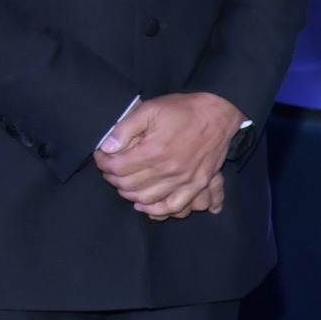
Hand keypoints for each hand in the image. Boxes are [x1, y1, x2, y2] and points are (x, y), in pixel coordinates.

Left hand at [93, 91, 238, 220]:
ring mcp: (184, 180)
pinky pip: (175, 206)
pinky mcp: (197, 184)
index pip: (117, 167)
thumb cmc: (183, 110)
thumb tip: (107, 147)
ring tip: (124, 186)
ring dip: (130, 195)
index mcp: (153, 150)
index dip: (104, 163)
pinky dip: (157, 210)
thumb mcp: (150, 109)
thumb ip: (125, 128)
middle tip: (111, 171)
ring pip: (147, 199)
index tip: (102, 157)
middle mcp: (168, 169)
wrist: (218, 114)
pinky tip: (145, 205)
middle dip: (114, 179)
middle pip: (129, 185)